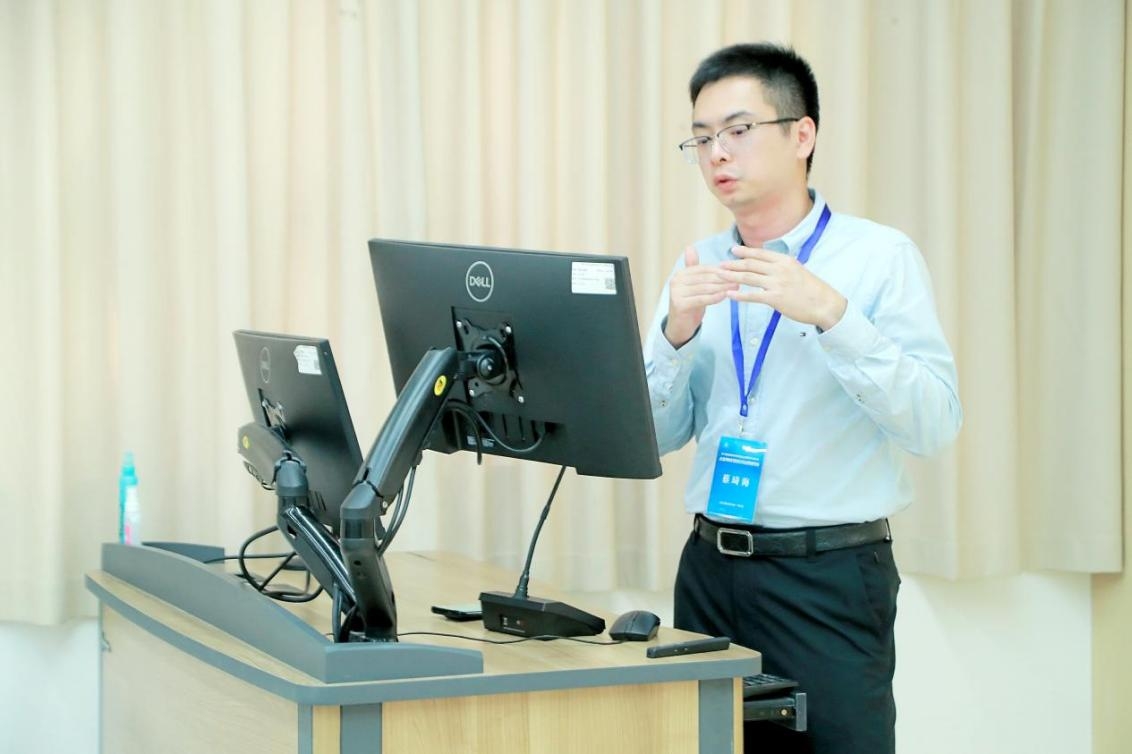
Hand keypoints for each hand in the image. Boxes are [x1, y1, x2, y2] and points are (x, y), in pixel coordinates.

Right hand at [665, 246, 737, 346]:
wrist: (680, 326)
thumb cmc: (690, 304)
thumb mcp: (693, 285)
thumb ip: (694, 268)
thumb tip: (690, 247)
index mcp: (680, 274)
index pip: (704, 269)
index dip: (720, 270)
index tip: (735, 270)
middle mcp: (676, 281)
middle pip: (705, 278)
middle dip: (723, 278)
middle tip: (740, 278)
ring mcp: (676, 293)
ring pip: (705, 288)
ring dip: (722, 287)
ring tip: (736, 286)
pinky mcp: (680, 304)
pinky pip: (701, 299)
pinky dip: (715, 297)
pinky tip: (726, 295)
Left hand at [719, 246, 846, 329]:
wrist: (825, 304)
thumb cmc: (812, 289)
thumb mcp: (798, 270)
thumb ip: (783, 266)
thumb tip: (770, 264)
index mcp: (785, 261)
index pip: (760, 253)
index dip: (745, 251)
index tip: (732, 250)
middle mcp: (779, 269)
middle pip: (751, 264)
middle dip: (733, 263)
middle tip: (720, 264)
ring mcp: (777, 284)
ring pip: (748, 277)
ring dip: (732, 276)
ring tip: (719, 276)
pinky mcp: (775, 299)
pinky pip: (753, 296)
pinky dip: (739, 295)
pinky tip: (729, 294)